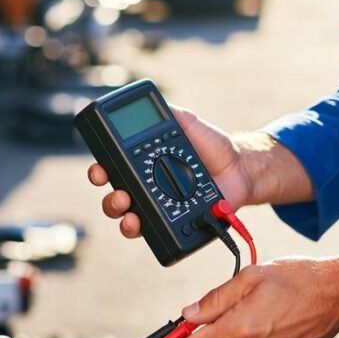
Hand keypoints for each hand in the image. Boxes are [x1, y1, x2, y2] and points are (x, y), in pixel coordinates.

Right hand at [87, 107, 252, 238]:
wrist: (239, 169)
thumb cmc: (212, 146)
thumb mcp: (189, 124)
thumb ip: (170, 114)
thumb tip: (153, 104)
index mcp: (144, 164)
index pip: (113, 169)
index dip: (100, 171)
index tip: (99, 169)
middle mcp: (147, 188)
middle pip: (115, 198)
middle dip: (109, 199)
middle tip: (119, 193)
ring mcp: (159, 208)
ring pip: (128, 218)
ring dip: (121, 217)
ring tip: (129, 212)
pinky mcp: (174, 224)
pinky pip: (154, 232)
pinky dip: (145, 230)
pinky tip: (144, 224)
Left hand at [141, 256, 338, 337]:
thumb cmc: (300, 279)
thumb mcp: (251, 276)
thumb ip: (215, 298)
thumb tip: (189, 316)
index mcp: (242, 326)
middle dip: (223, 321)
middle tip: (249, 297)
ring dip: (243, 326)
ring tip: (272, 305)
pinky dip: (259, 334)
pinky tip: (279, 318)